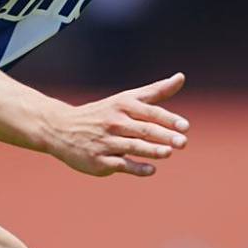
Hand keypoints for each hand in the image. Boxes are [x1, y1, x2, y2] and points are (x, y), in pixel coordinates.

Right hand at [43, 73, 189, 177]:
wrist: (61, 129)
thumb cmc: (103, 113)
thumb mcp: (126, 99)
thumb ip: (156, 91)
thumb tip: (181, 77)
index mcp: (123, 106)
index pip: (149, 111)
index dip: (168, 119)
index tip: (185, 126)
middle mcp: (114, 123)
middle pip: (143, 129)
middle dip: (164, 136)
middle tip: (183, 142)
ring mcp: (105, 142)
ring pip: (132, 147)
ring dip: (151, 150)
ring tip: (168, 153)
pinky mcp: (98, 160)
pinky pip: (120, 165)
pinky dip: (136, 168)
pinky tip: (151, 170)